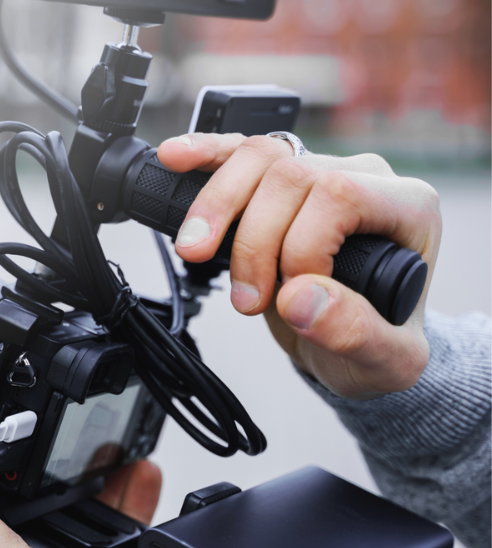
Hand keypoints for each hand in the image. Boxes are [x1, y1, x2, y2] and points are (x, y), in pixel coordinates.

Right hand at [156, 133, 441, 399]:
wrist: (353, 343)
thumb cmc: (378, 345)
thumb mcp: (387, 361)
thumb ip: (356, 333)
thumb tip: (299, 297)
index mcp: (407, 207)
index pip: (340, 194)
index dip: (301, 245)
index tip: (289, 298)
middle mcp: (364, 177)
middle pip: (291, 174)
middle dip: (252, 240)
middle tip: (245, 300)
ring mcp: (319, 169)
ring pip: (258, 156)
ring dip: (216, 206)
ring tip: (195, 254)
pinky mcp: (278, 179)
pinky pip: (240, 151)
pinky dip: (205, 154)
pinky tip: (174, 158)